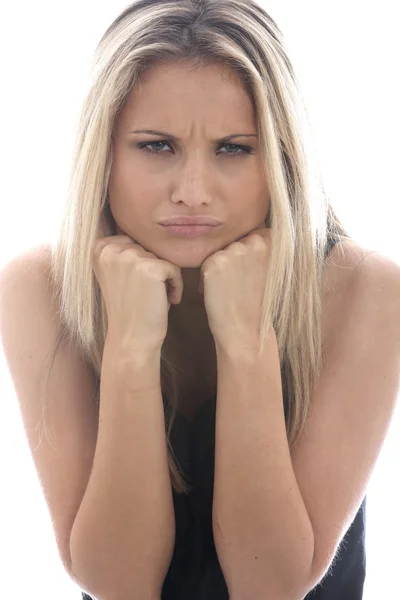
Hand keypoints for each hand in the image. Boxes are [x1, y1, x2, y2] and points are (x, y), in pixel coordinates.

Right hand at [92, 235, 183, 351]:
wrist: (131, 338)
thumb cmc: (128, 308)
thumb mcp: (117, 273)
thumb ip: (123, 251)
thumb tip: (145, 227)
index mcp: (99, 248)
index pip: (135, 241)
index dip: (142, 264)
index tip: (136, 286)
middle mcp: (111, 249)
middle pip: (149, 249)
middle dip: (153, 271)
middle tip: (145, 295)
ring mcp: (130, 257)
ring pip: (162, 258)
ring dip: (165, 279)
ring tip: (154, 299)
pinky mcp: (150, 268)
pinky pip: (174, 269)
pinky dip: (176, 286)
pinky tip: (168, 302)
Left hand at [199, 227, 272, 350]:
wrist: (246, 329)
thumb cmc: (257, 300)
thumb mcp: (270, 268)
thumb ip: (263, 246)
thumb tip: (252, 230)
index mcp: (272, 240)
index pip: (254, 231)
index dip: (249, 252)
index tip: (252, 270)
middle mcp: (254, 241)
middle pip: (235, 240)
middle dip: (233, 257)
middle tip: (241, 282)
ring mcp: (234, 251)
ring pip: (221, 251)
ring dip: (220, 266)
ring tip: (231, 287)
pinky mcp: (215, 262)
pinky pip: (206, 262)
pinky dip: (207, 277)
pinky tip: (220, 291)